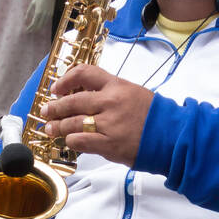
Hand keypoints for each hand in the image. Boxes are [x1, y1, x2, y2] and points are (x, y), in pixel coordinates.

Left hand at [25, 0, 55, 30]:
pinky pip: (46, 22)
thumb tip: (25, 19)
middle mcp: (43, 15)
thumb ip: (29, 12)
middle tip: (29, 31)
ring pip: (43, 25)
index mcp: (38, 12)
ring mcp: (48, 15)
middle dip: (34, 29)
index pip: (33, 24)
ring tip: (34, 29)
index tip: (27, 30)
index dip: (30, 28)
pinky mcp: (51, 14)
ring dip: (38, 28)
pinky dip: (42, 24)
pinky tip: (39, 24)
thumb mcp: (32, 3)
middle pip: (38, 26)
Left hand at [39, 64, 153, 167]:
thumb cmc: (154, 116)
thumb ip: (109, 93)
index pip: (84, 73)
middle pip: (72, 101)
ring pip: (73, 123)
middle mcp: (110, 102)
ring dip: (58, 126)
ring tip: (50, 128)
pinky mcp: (109, 144)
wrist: (172, 136)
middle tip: (47, 110)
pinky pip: (81, 141)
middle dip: (55, 107)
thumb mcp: (132, 93)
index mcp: (116, 85)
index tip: (56, 87)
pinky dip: (71, 141)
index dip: (65, 79)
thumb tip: (84, 97)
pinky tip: (68, 141)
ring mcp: (108, 124)